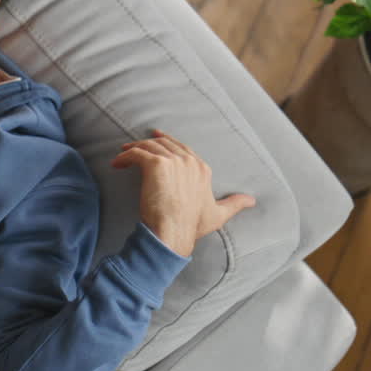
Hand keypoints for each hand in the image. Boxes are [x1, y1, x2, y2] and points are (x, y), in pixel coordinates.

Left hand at [111, 130, 255, 255]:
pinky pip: (136, 153)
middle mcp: (189, 161)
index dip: (168, 142)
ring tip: (122, 154)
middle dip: (148, 143)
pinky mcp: (156, 164)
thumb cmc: (192, 226)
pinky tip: (117, 164)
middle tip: (133, 146)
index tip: (155, 139)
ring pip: (148, 146)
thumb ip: (235, 204)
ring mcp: (173, 161)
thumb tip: (253, 200)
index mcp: (202, 169)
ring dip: (133, 149)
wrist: (173, 231)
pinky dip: (124, 156)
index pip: (183, 148)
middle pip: (164, 144)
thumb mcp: (219, 214)